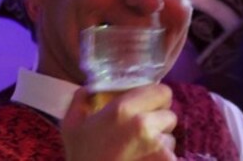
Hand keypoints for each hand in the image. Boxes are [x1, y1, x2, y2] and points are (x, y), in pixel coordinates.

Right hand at [62, 84, 177, 160]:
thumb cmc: (81, 159)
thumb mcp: (71, 127)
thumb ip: (81, 101)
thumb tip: (90, 88)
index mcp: (124, 110)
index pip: (163, 91)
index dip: (156, 99)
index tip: (146, 107)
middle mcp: (145, 125)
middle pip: (169, 115)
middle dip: (159, 122)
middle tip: (143, 132)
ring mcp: (159, 148)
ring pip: (170, 138)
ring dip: (160, 144)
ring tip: (140, 152)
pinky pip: (171, 157)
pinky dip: (161, 159)